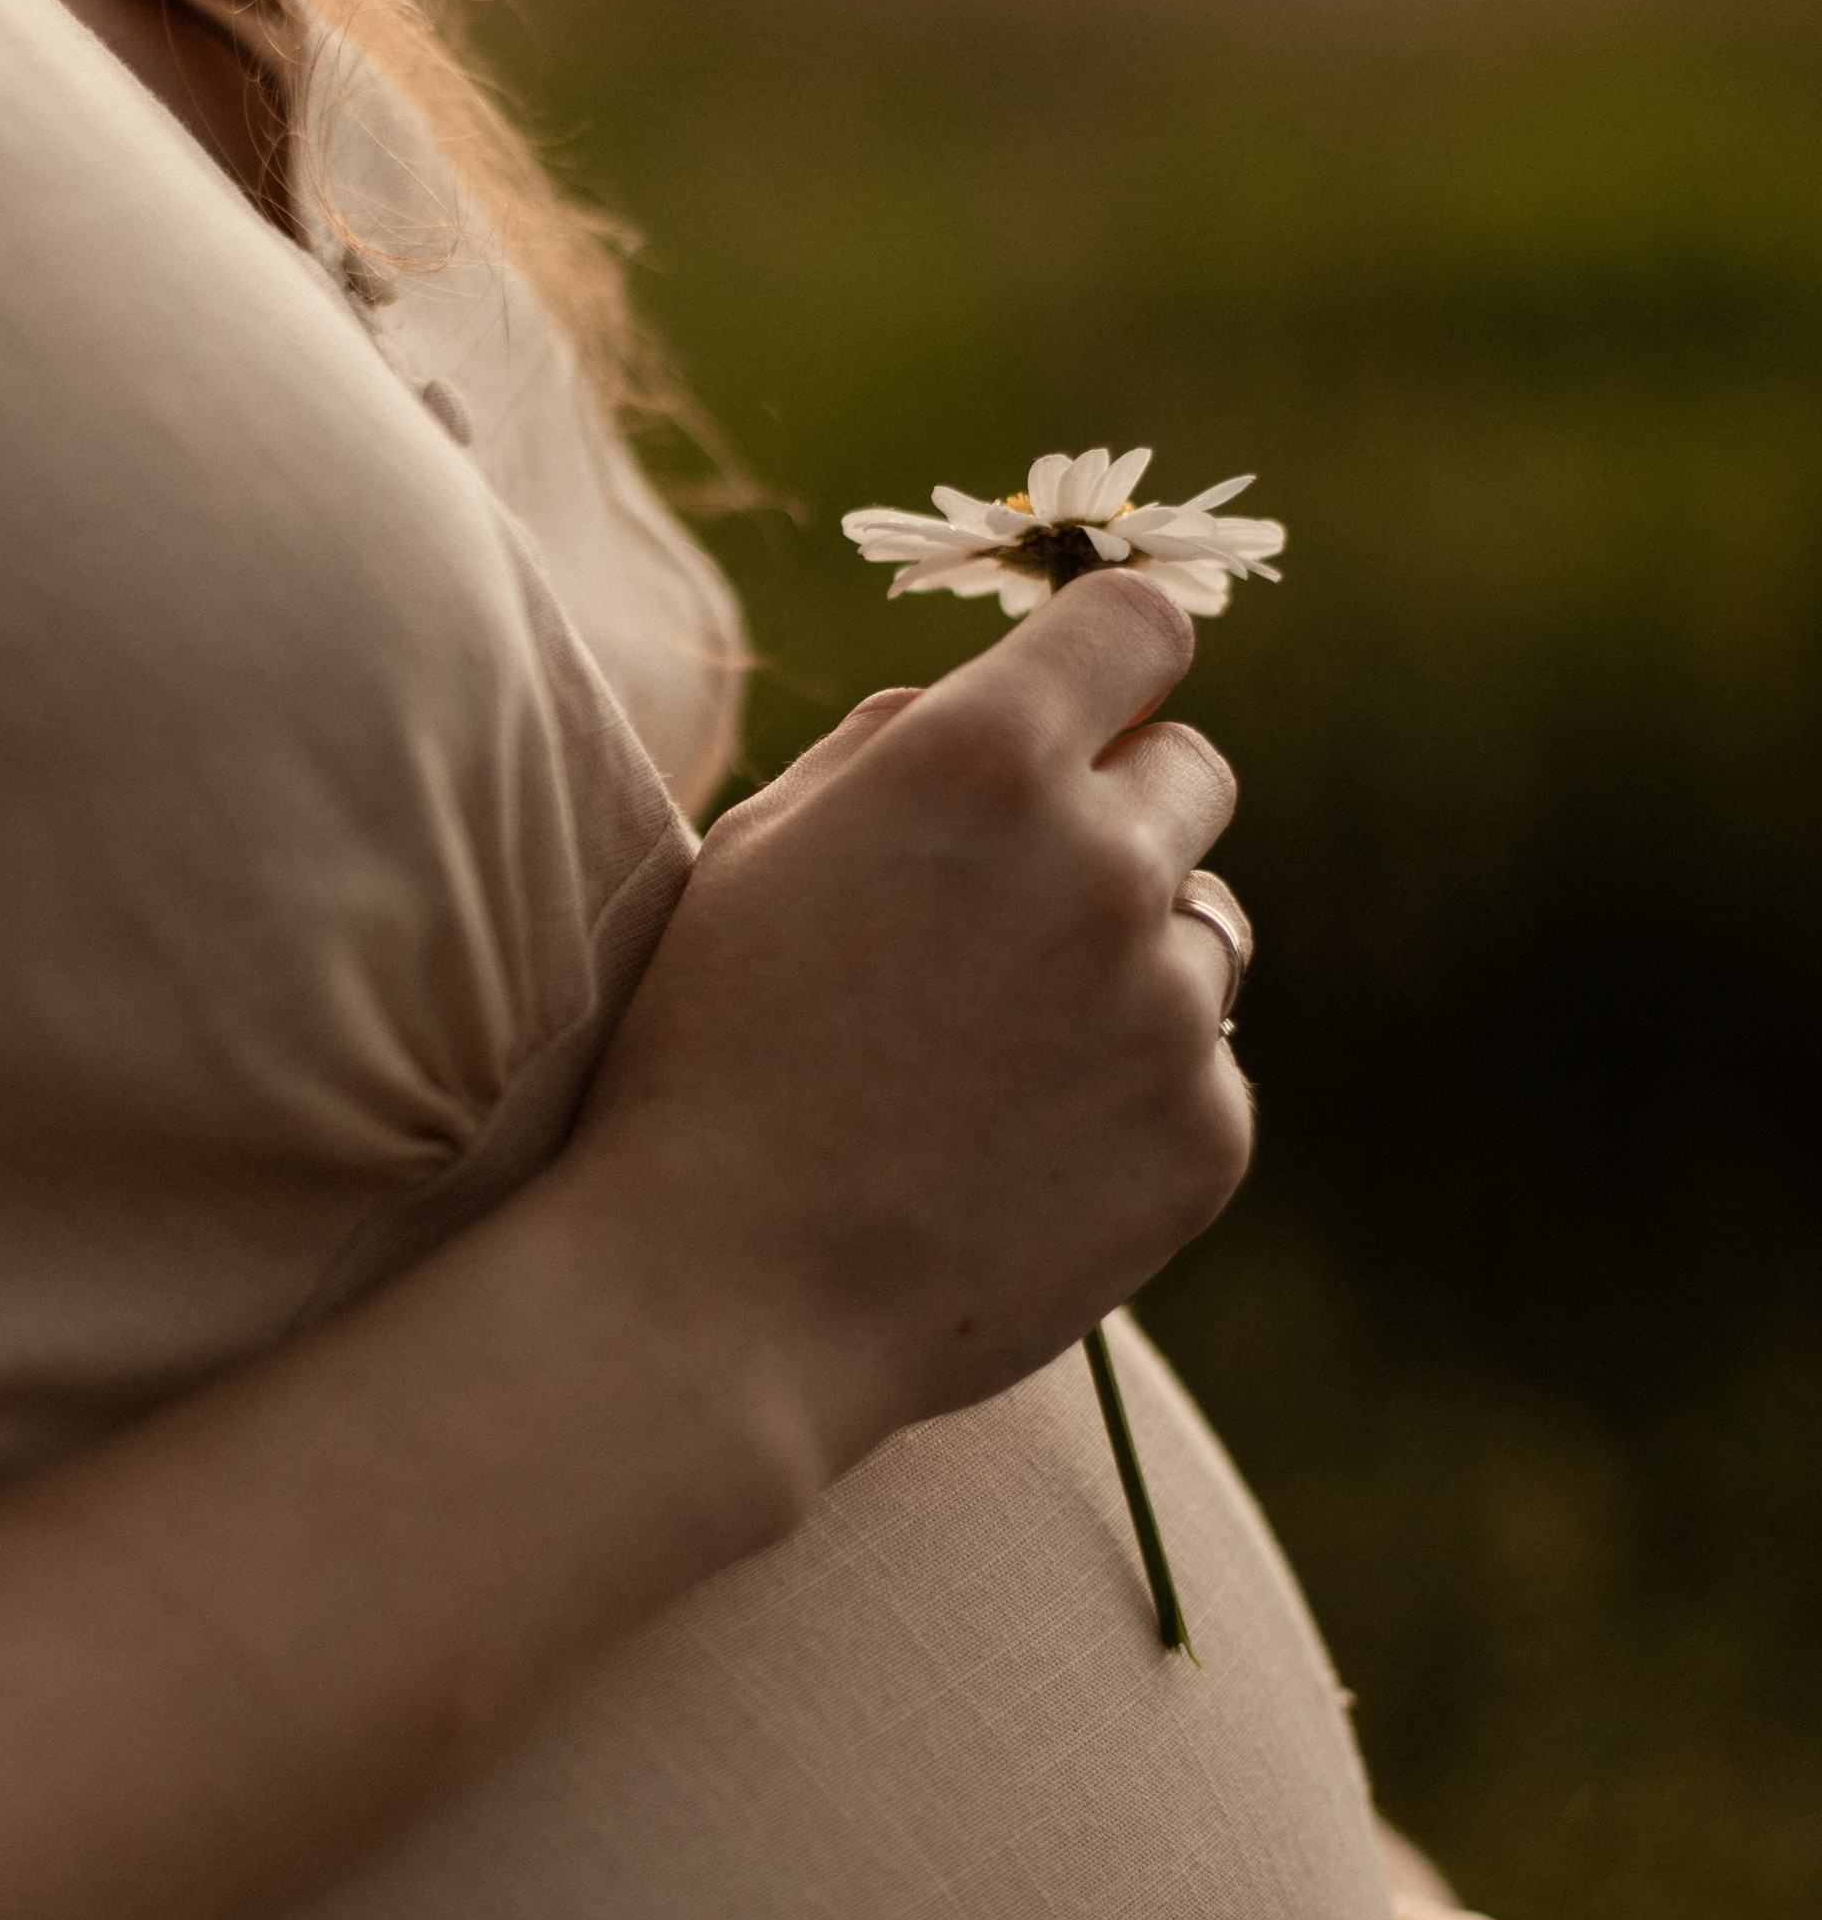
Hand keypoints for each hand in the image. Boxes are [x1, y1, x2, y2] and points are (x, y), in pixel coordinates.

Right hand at [570, 571, 1253, 1475]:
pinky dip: (1133, 1095)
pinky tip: (1017, 1150)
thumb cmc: (712, 1053)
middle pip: (1194, 772)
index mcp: (983, 759)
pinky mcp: (1207, 1135)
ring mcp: (1171, 1008)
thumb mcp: (762, 847)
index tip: (1092, 696)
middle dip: (1119, 814)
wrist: (723, 1296)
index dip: (1113, 656)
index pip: (1138, 624)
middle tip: (1013, 908)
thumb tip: (1016, 697)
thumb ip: (901, 740)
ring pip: (1207, 927)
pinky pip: (1204, 1068)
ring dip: (1132, 960)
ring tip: (994, 1053)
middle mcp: (1102, 863)